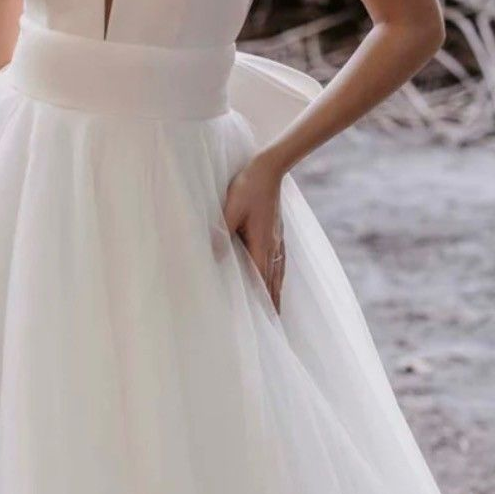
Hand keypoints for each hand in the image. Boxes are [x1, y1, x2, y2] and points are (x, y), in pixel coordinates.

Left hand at [222, 152, 286, 308]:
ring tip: (277, 309)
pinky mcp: (277, 232)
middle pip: (274, 282)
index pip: (262, 280)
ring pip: (278, 272)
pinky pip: (280, 261)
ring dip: (277, 292)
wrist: (269, 168)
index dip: (264, 301)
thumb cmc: (248, 187)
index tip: (267, 321)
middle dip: (273, 303)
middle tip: (274, 325)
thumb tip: (214, 254)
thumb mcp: (230, 208)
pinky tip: (277, 278)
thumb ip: (222, 231)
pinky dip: (279, 276)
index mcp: (262, 244)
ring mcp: (278, 239)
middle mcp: (273, 246)